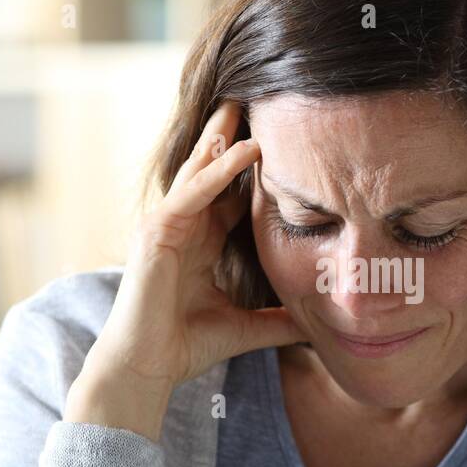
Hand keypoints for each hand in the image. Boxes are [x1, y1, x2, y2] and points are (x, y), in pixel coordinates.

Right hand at [65, 101, 306, 439]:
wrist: (147, 368)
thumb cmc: (185, 346)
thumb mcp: (246, 328)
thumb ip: (279, 322)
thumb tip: (319, 328)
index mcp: (201, 242)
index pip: (233, 195)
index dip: (257, 169)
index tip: (286, 142)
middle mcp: (184, 226)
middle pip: (213, 170)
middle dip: (232, 135)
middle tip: (258, 99)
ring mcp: (167, 224)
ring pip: (202, 170)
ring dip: (226, 136)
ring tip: (249, 102)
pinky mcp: (157, 231)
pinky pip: (194, 191)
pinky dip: (219, 170)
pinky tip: (245, 148)